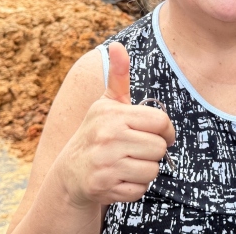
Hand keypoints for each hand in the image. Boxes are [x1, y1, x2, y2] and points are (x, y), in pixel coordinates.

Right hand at [54, 43, 175, 207]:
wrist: (70, 173)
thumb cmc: (97, 133)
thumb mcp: (107, 104)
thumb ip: (118, 76)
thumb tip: (118, 45)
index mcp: (112, 113)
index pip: (161, 121)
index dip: (165, 130)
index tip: (157, 133)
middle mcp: (107, 136)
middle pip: (159, 148)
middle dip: (152, 152)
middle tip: (136, 150)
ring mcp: (105, 163)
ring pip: (152, 171)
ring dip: (144, 171)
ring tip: (127, 163)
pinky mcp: (104, 187)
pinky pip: (140, 190)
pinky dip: (134, 188)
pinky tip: (120, 178)